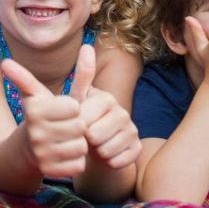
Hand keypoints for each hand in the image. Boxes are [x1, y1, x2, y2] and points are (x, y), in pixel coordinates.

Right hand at [1, 57, 89, 178]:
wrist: (23, 151)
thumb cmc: (37, 118)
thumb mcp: (35, 96)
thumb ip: (27, 77)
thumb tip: (5, 61)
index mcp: (34, 111)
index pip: (74, 106)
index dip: (73, 108)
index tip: (63, 111)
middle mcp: (35, 133)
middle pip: (80, 127)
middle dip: (77, 126)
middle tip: (66, 127)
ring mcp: (42, 154)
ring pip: (81, 147)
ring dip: (78, 144)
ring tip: (66, 140)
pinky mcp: (49, 171)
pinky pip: (78, 164)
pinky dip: (75, 160)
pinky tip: (64, 155)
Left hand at [72, 43, 139, 168]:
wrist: (93, 146)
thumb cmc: (79, 120)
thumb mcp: (72, 100)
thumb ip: (76, 77)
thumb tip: (86, 45)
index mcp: (105, 97)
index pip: (83, 119)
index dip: (76, 127)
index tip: (78, 124)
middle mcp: (122, 111)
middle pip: (95, 136)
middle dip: (85, 140)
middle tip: (86, 136)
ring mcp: (132, 130)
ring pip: (106, 150)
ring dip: (96, 152)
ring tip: (95, 144)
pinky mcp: (137, 148)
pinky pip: (117, 161)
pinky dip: (108, 162)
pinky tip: (106, 153)